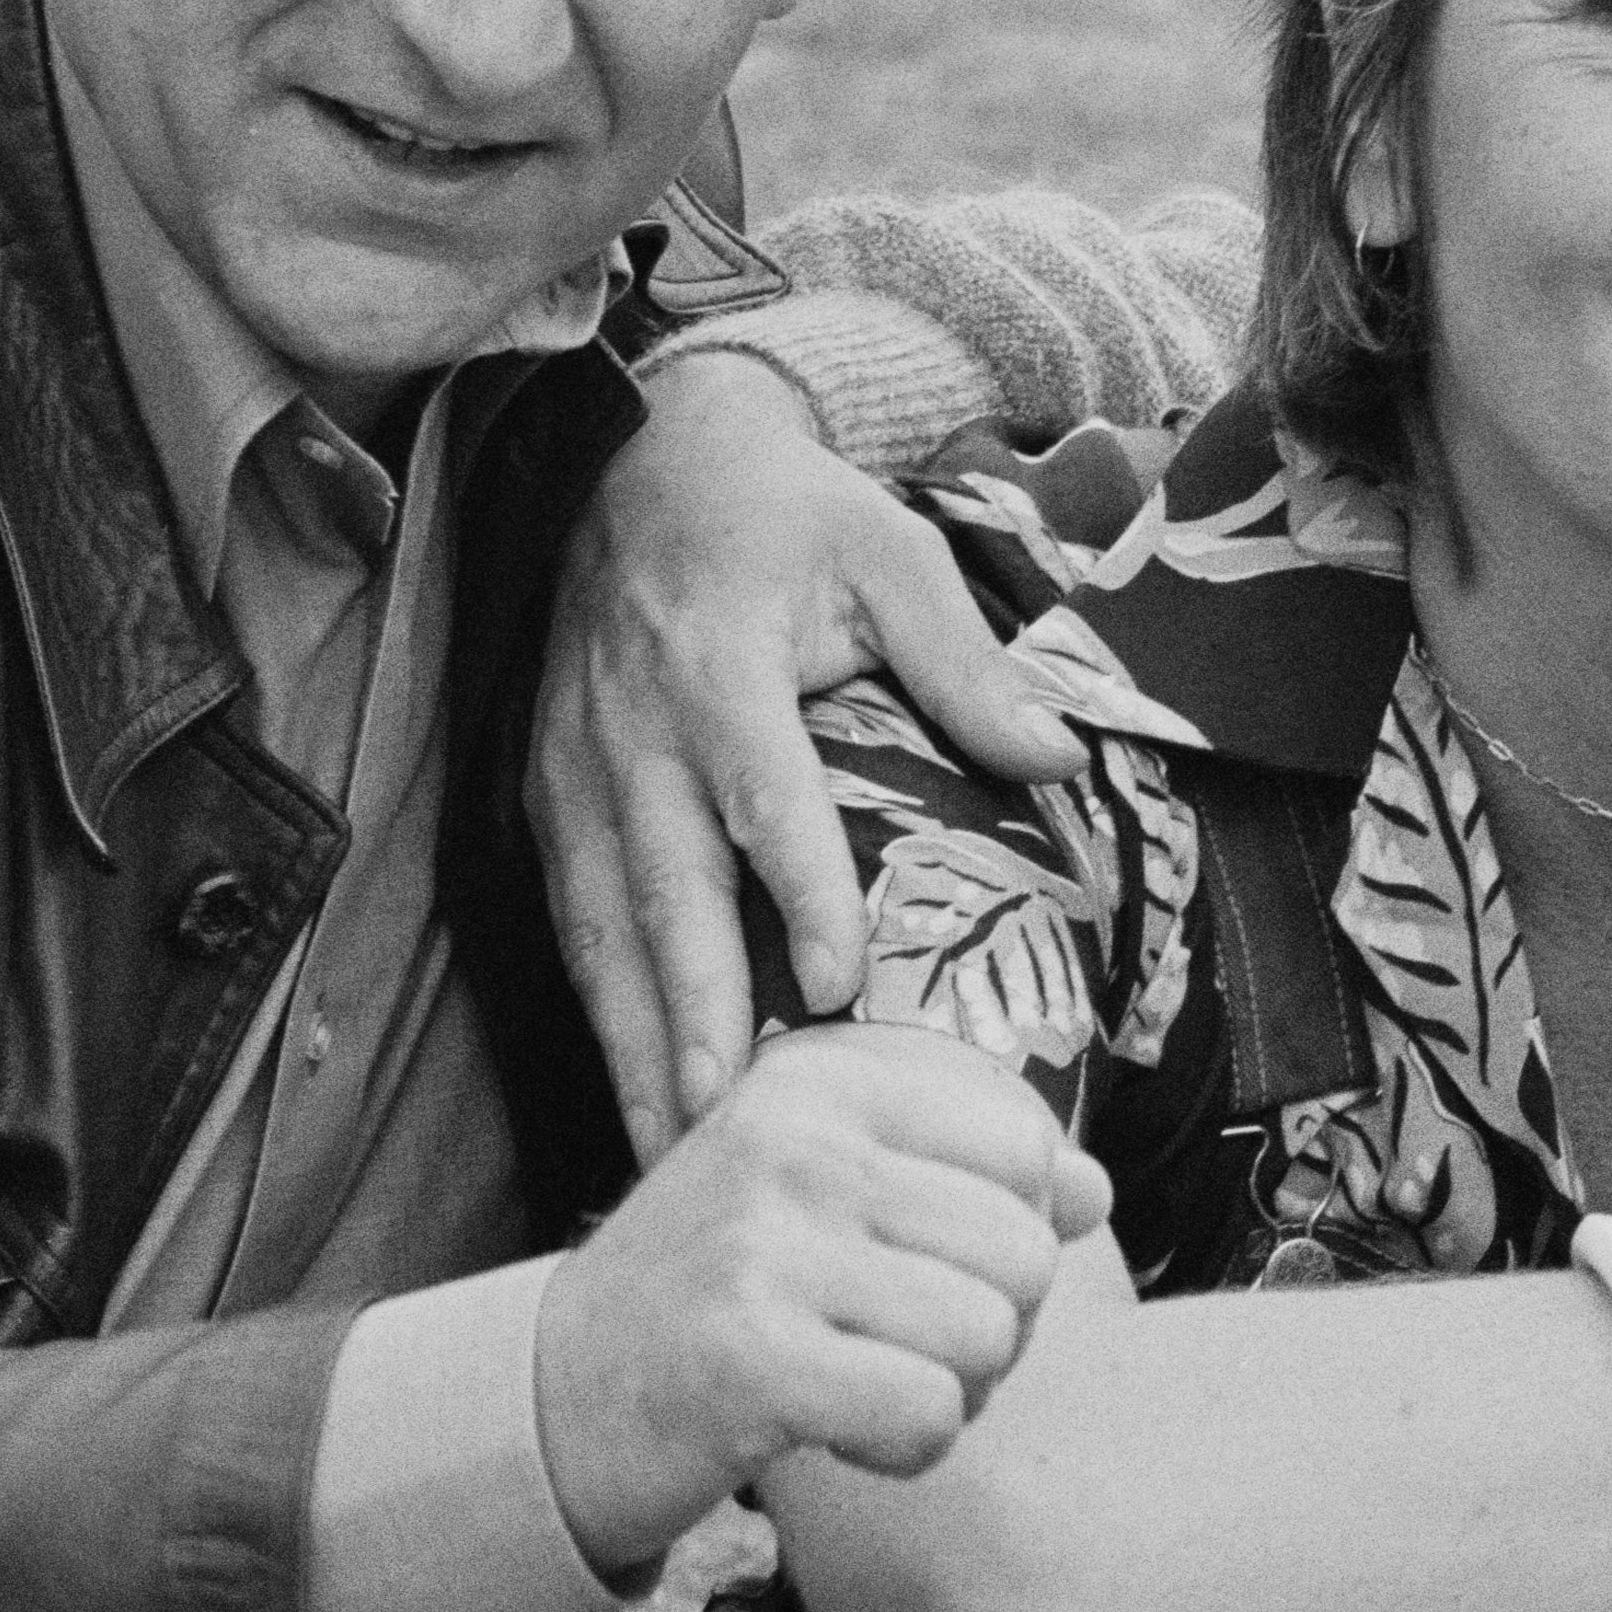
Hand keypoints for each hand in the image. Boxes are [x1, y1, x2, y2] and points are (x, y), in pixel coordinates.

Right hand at [532, 1023, 1116, 1575]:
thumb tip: (1094, 1192)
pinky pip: (928, 1413)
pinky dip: (907, 1447)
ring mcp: (766, 1244)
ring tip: (868, 1382)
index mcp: (821, 1077)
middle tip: (903, 1344)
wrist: (555, 1392)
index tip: (932, 1265)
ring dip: (950, 1390)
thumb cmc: (719, 1287)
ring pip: (990, 1335)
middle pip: (1024, 1248)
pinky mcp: (750, 1358)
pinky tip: (841, 1431)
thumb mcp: (828, 1188)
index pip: (1024, 1141)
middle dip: (993, 1325)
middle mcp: (794, 1140)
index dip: (1014, 1228)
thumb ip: (964, 1172)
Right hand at [543, 356, 1082, 1150]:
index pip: (759, 796)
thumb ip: (965, 660)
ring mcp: (576, 775)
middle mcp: (631, 734)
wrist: (642, 464)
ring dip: (636, 1043)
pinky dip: (602, 1014)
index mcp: (715, 667)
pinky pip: (575, 925)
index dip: (796, 894)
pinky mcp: (551, 803)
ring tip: (674, 1147)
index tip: (837, 985)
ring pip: (603, 930)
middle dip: (693, 1015)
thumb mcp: (890, 554)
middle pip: (662, 893)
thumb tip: (1060, 756)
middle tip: (728, 1123)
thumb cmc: (783, 514)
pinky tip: (638, 1090)